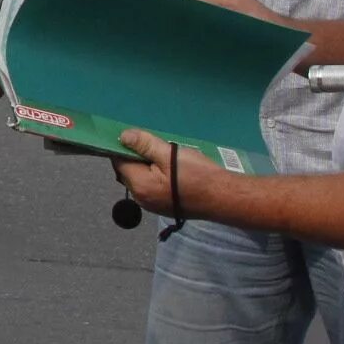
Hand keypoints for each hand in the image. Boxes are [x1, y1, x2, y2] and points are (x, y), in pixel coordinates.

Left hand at [109, 129, 227, 218]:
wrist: (225, 198)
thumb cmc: (198, 175)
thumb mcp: (170, 154)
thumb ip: (144, 145)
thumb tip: (123, 136)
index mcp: (139, 186)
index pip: (119, 162)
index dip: (123, 147)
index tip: (135, 136)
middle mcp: (141, 199)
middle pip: (128, 172)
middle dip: (135, 157)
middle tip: (155, 145)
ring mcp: (153, 206)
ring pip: (140, 179)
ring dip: (146, 166)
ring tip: (165, 155)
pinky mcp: (164, 207)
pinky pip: (152, 187)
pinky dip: (155, 176)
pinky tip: (170, 169)